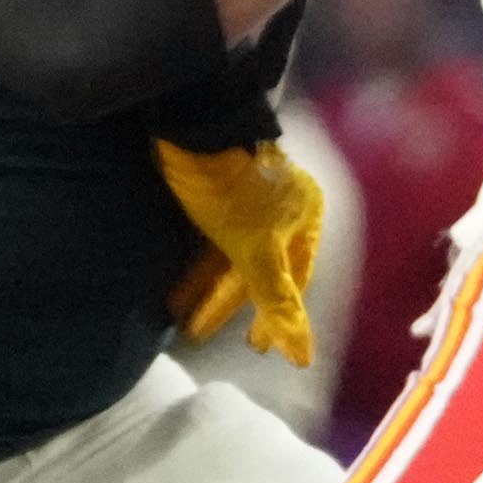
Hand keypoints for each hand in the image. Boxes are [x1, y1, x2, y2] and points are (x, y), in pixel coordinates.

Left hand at [156, 136, 325, 367]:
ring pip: (230, 256)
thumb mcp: (256, 249)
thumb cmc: (234, 189)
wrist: (193, 124)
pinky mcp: (215, 193)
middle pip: (260, 268)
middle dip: (231, 304)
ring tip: (182, 319)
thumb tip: (303, 358)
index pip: (295, 279)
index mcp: (305, 219)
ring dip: (207, 289)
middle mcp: (283, 210)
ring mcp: (249, 200)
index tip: (259, 348)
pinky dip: (196, 268)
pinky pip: (209, 242)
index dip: (277, 316)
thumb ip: (277, 301)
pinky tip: (176, 288)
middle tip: (207, 333)